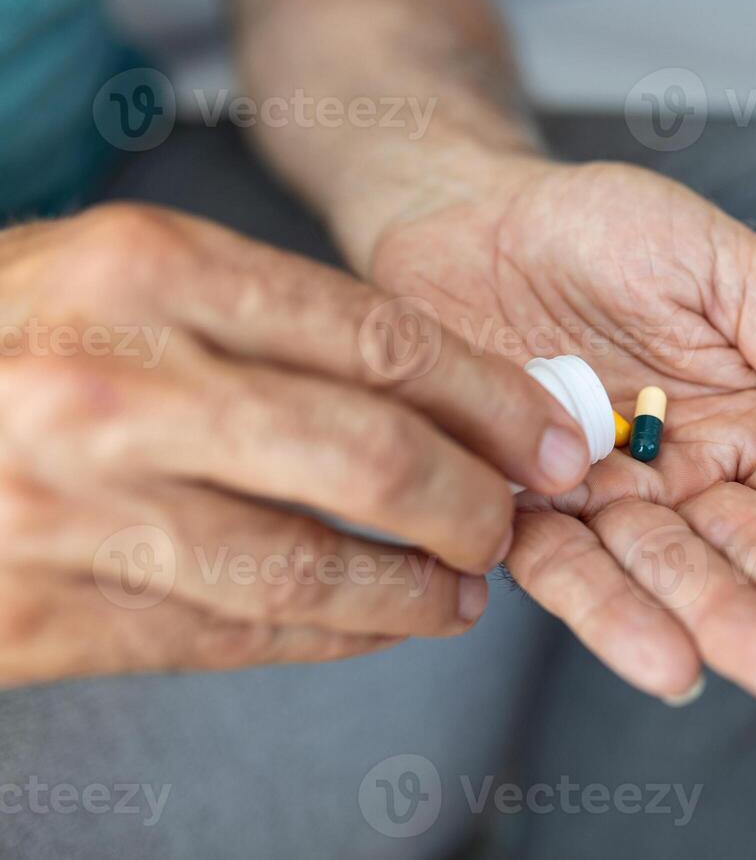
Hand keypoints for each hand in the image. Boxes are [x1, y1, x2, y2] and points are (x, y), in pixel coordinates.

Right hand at [0, 204, 592, 685]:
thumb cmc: (0, 336)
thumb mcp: (111, 276)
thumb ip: (257, 320)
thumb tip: (430, 394)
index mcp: (144, 267)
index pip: (380, 340)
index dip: (491, 402)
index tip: (551, 438)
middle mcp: (113, 385)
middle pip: (369, 459)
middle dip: (473, 502)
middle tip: (512, 522)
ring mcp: (71, 508)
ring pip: (309, 570)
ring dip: (414, 590)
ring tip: (462, 589)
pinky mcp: (42, 615)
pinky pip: (231, 635)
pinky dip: (327, 636)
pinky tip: (372, 623)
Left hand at [367, 159, 755, 701]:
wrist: (471, 213)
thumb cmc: (606, 227)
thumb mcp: (724, 267)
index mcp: (754, 420)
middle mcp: (690, 476)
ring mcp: (609, 500)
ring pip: (674, 572)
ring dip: (725, 620)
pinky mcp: (523, 511)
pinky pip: (568, 569)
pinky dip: (610, 615)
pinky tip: (666, 663)